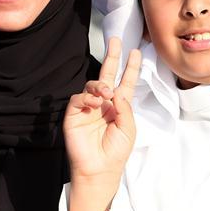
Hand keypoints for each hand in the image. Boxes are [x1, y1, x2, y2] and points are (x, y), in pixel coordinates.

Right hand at [64, 38, 141, 181]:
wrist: (99, 170)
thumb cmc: (116, 152)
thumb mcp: (129, 128)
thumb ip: (124, 107)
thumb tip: (115, 89)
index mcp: (119, 107)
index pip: (125, 82)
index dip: (130, 68)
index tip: (135, 52)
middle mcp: (103, 104)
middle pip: (107, 75)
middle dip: (111, 57)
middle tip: (116, 40)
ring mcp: (88, 108)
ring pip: (92, 86)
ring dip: (100, 85)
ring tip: (107, 93)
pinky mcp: (73, 115)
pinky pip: (78, 99)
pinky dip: (87, 98)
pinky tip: (96, 103)